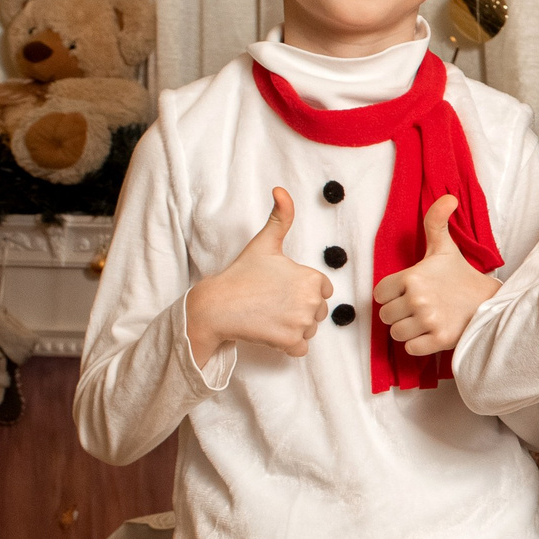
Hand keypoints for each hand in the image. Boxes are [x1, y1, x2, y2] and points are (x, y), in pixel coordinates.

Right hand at [186, 188, 331, 362]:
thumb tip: (280, 189)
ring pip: (309, 329)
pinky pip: (301, 349)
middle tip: (271, 302)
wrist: (215, 306)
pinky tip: (269, 331)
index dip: (302, 290)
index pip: (322, 289)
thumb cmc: (241, 275)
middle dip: (299, 310)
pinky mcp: (291, 343)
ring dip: (293, 327)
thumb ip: (281, 217)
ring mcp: (302, 323)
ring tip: (268, 315)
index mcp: (312, 277)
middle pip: (318, 311)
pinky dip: (287, 345)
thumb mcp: (264, 243)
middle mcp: (312, 301)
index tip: (281, 287)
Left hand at [374, 195, 499, 355]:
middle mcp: (417, 299)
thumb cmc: (461, 276)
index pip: (380, 294)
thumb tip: (449, 197)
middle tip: (420, 308)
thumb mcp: (444, 247)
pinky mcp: (438, 340)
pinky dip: (418, 345)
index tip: (409, 293)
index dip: (392, 295)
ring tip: (425, 321)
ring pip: (396, 333)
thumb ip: (436, 221)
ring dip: (408, 330)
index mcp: (412, 277)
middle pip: (386, 316)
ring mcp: (428, 321)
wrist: (490, 301)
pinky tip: (431, 333)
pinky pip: (410, 348)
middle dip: (399, 314)